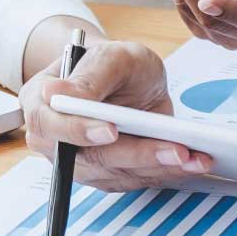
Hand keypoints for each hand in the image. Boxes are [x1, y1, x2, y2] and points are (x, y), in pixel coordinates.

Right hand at [20, 40, 212, 190]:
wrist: (129, 78)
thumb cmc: (114, 64)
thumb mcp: (110, 56)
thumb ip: (90, 75)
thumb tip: (56, 92)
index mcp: (42, 105)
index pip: (52, 126)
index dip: (79, 131)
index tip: (110, 130)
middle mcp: (57, 141)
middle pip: (91, 157)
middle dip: (137, 154)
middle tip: (174, 150)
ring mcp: (83, 162)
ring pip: (118, 173)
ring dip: (159, 167)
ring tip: (194, 157)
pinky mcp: (110, 174)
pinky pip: (137, 179)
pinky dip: (167, 172)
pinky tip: (194, 162)